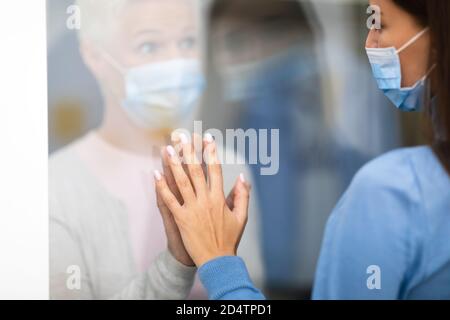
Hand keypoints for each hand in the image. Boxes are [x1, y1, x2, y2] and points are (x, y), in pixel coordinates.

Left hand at [154, 134, 250, 266]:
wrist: (217, 260)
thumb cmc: (229, 239)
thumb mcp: (241, 217)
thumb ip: (242, 196)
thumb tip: (243, 177)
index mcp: (220, 198)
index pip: (215, 170)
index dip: (211, 152)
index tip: (207, 136)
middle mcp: (206, 200)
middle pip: (196, 171)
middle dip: (189, 151)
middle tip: (182, 135)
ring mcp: (192, 209)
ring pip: (181, 181)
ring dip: (174, 164)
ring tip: (168, 148)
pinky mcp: (181, 219)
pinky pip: (169, 200)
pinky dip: (162, 187)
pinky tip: (155, 174)